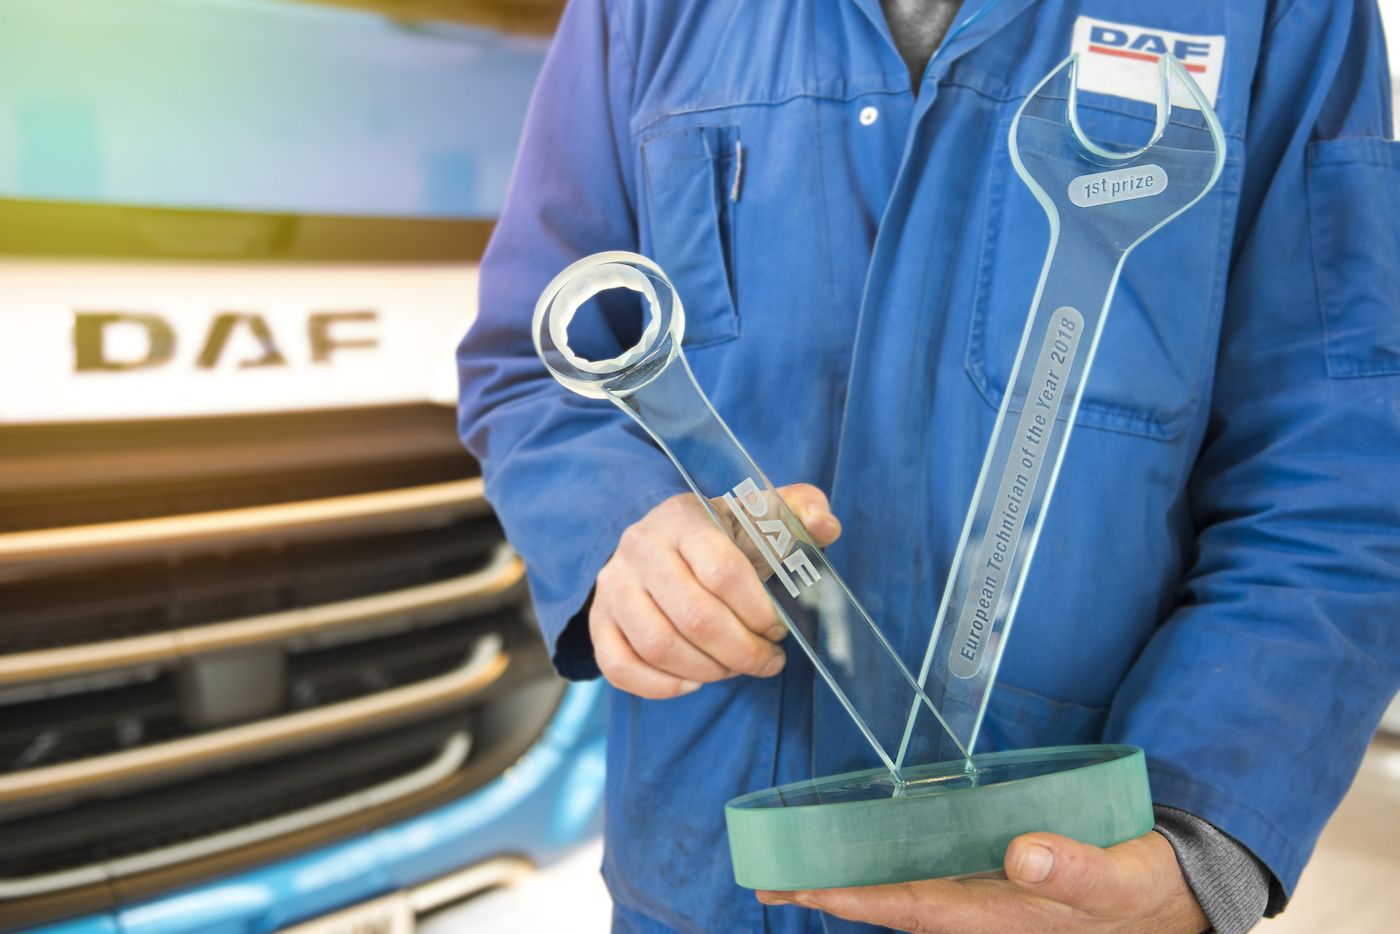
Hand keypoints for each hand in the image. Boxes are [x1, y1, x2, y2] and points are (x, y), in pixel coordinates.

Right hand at [591, 484, 840, 698]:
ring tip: (735, 668)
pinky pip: (618, 666)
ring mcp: (613, 585)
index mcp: (684, 517)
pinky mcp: (598, 619)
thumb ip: (799, 512)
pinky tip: (693, 682)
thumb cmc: (722, 533)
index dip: (759, 611)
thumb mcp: (759, 513)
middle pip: (694, 616)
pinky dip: (659, 685)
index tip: (780, 628)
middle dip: (741, 651)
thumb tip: (825, 526)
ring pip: (659, 645)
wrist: (656, 539)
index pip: (723, 571)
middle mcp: (641, 547)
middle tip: (767, 661)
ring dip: (708, 670)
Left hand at [757, 830, 1206, 933]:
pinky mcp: (995, 885)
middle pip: (891, 906)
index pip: (908, 908)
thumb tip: (1021, 855)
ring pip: (906, 895)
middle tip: (768, 877)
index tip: (797, 887)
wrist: (1173, 898)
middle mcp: (981, 915)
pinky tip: (870, 854)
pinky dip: (891, 870)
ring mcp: (985, 903)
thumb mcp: (1120, 879)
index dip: (850, 897)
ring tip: (798, 869)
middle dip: (831, 893)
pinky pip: (929, 881)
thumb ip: (1077, 869)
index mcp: (1000, 916)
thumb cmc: (1141, 890)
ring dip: (854, 882)